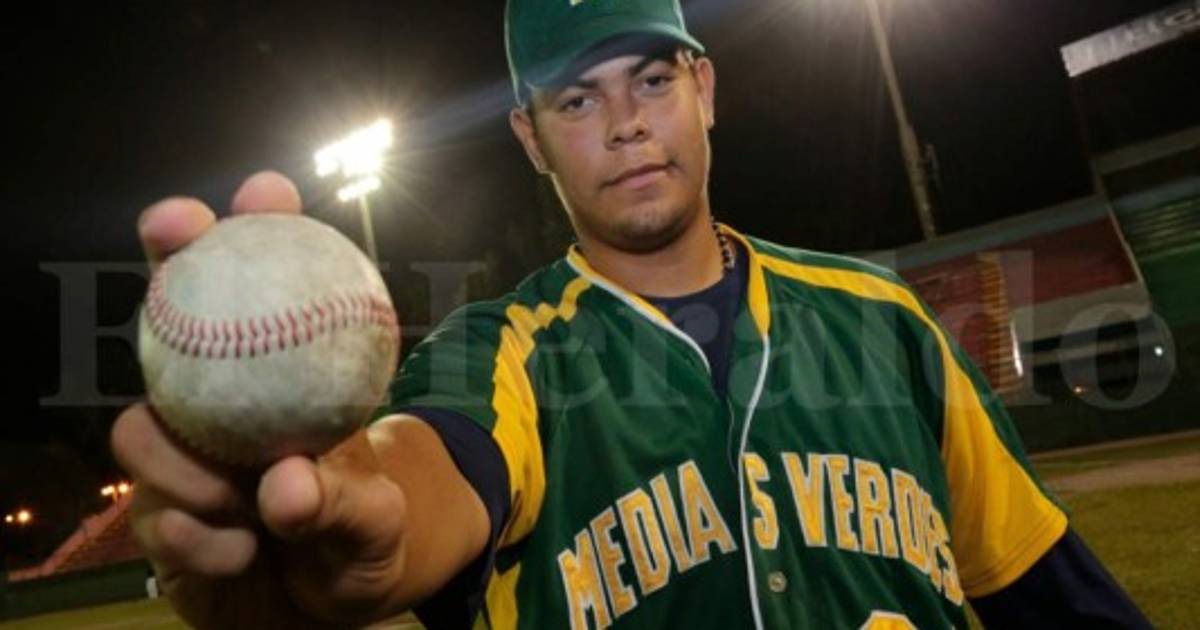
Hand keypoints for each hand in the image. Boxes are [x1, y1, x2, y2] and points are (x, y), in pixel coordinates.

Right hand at [113, 172, 416, 627]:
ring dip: (184, 466)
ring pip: (141, 431)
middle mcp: (223, 406)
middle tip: (172, 228)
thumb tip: (280, 483)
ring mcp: (182, 459)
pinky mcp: (159, 520)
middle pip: (177, 318)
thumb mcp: (378, 519)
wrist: (331, 607)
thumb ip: (344, 501)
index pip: (268, 294)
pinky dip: (196, 539)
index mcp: (286, 383)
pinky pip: (153, 517)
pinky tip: (239, 552)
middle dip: (171, 259)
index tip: (266, 191)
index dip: (257, 230)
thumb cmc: (365, 536)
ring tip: (240, 504)